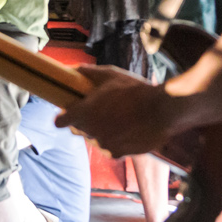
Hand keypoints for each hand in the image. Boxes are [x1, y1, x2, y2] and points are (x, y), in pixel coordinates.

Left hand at [56, 69, 178, 156]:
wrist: (161, 111)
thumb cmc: (134, 90)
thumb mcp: (111, 74)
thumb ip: (89, 73)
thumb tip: (74, 68)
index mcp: (83, 112)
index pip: (60, 121)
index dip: (63, 116)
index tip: (68, 112)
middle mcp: (89, 131)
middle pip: (77, 129)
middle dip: (84, 122)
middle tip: (99, 112)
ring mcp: (102, 144)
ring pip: (94, 139)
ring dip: (100, 132)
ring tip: (117, 120)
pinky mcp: (116, 153)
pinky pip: (109, 149)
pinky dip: (114, 142)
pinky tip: (126, 131)